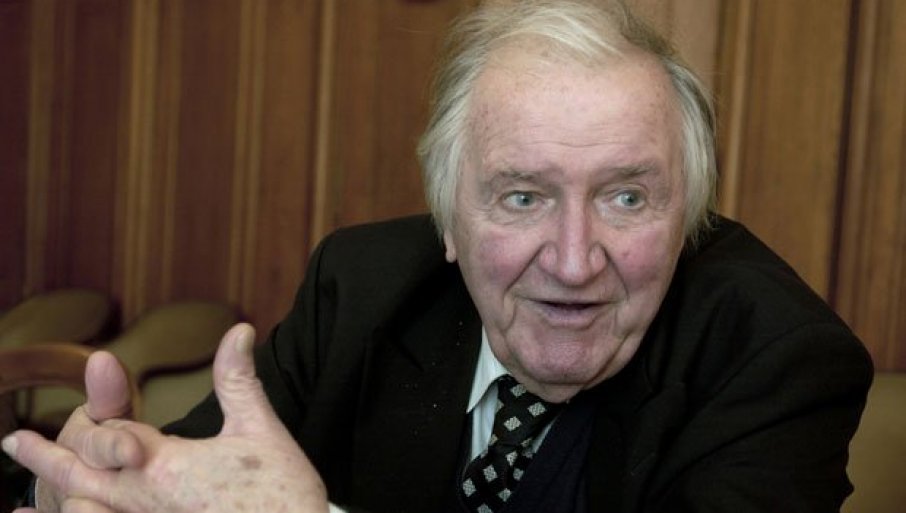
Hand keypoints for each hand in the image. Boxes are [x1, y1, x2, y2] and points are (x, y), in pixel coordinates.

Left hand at [2, 323, 328, 512]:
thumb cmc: (281, 492)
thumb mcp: (260, 428)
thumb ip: (238, 379)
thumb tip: (239, 330)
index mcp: (166, 465)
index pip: (114, 438)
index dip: (105, 427)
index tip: (86, 415)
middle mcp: (146, 500)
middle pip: (82, 476)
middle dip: (46, 458)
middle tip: (14, 444)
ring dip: (58, 501)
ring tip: (26, 504)